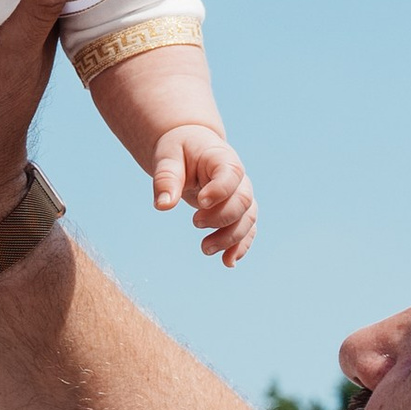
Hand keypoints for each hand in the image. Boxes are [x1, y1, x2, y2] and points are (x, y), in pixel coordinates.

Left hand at [152, 124, 255, 265]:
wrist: (191, 147)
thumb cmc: (179, 150)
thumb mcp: (168, 157)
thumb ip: (166, 178)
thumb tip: (163, 206)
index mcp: (222, 159)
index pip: (231, 175)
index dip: (220, 191)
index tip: (200, 203)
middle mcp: (238, 179)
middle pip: (242, 201)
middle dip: (222, 218)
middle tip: (195, 223)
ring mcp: (241, 195)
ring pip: (247, 220)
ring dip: (230, 238)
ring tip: (204, 249)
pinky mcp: (238, 211)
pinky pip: (246, 230)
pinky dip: (240, 247)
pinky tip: (227, 262)